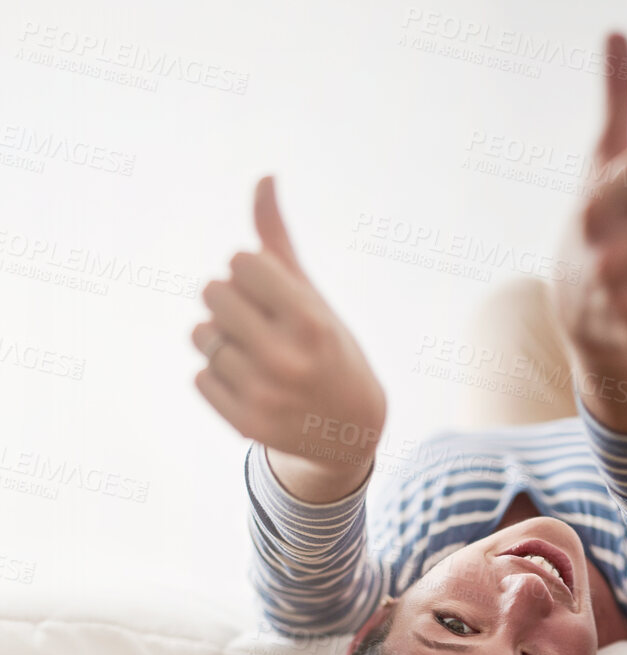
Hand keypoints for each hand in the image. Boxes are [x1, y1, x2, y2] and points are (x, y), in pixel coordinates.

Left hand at [192, 177, 385, 499]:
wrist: (351, 431)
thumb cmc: (330, 347)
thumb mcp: (312, 294)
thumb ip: (277, 240)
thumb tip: (263, 176)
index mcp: (309, 319)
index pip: (240, 261)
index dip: (254, 274)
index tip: (277, 295)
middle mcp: (285, 356)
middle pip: (211, 292)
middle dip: (233, 302)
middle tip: (265, 325)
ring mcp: (262, 392)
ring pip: (200, 334)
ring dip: (222, 339)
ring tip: (258, 355)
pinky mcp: (244, 421)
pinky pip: (199, 375)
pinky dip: (219, 376)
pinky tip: (253, 385)